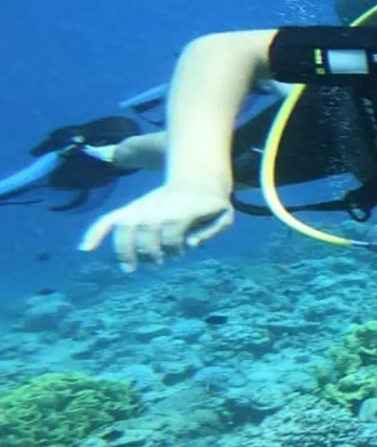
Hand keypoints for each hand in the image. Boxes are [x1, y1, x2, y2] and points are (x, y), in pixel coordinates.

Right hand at [79, 184, 234, 271]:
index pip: (171, 227)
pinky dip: (96, 232)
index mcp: (181, 207)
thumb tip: (191, 244)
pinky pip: (109, 219)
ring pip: (124, 225)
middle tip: (157, 265)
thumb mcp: (223, 214)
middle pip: (145, 228)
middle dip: (148, 250)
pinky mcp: (132, 209)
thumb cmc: (210, 203)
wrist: (197, 179)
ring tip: (130, 267)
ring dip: (124, 249)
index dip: (173, 243)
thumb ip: (212, 230)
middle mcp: (158, 206)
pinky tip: (85, 249)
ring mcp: (142, 207)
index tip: (179, 254)